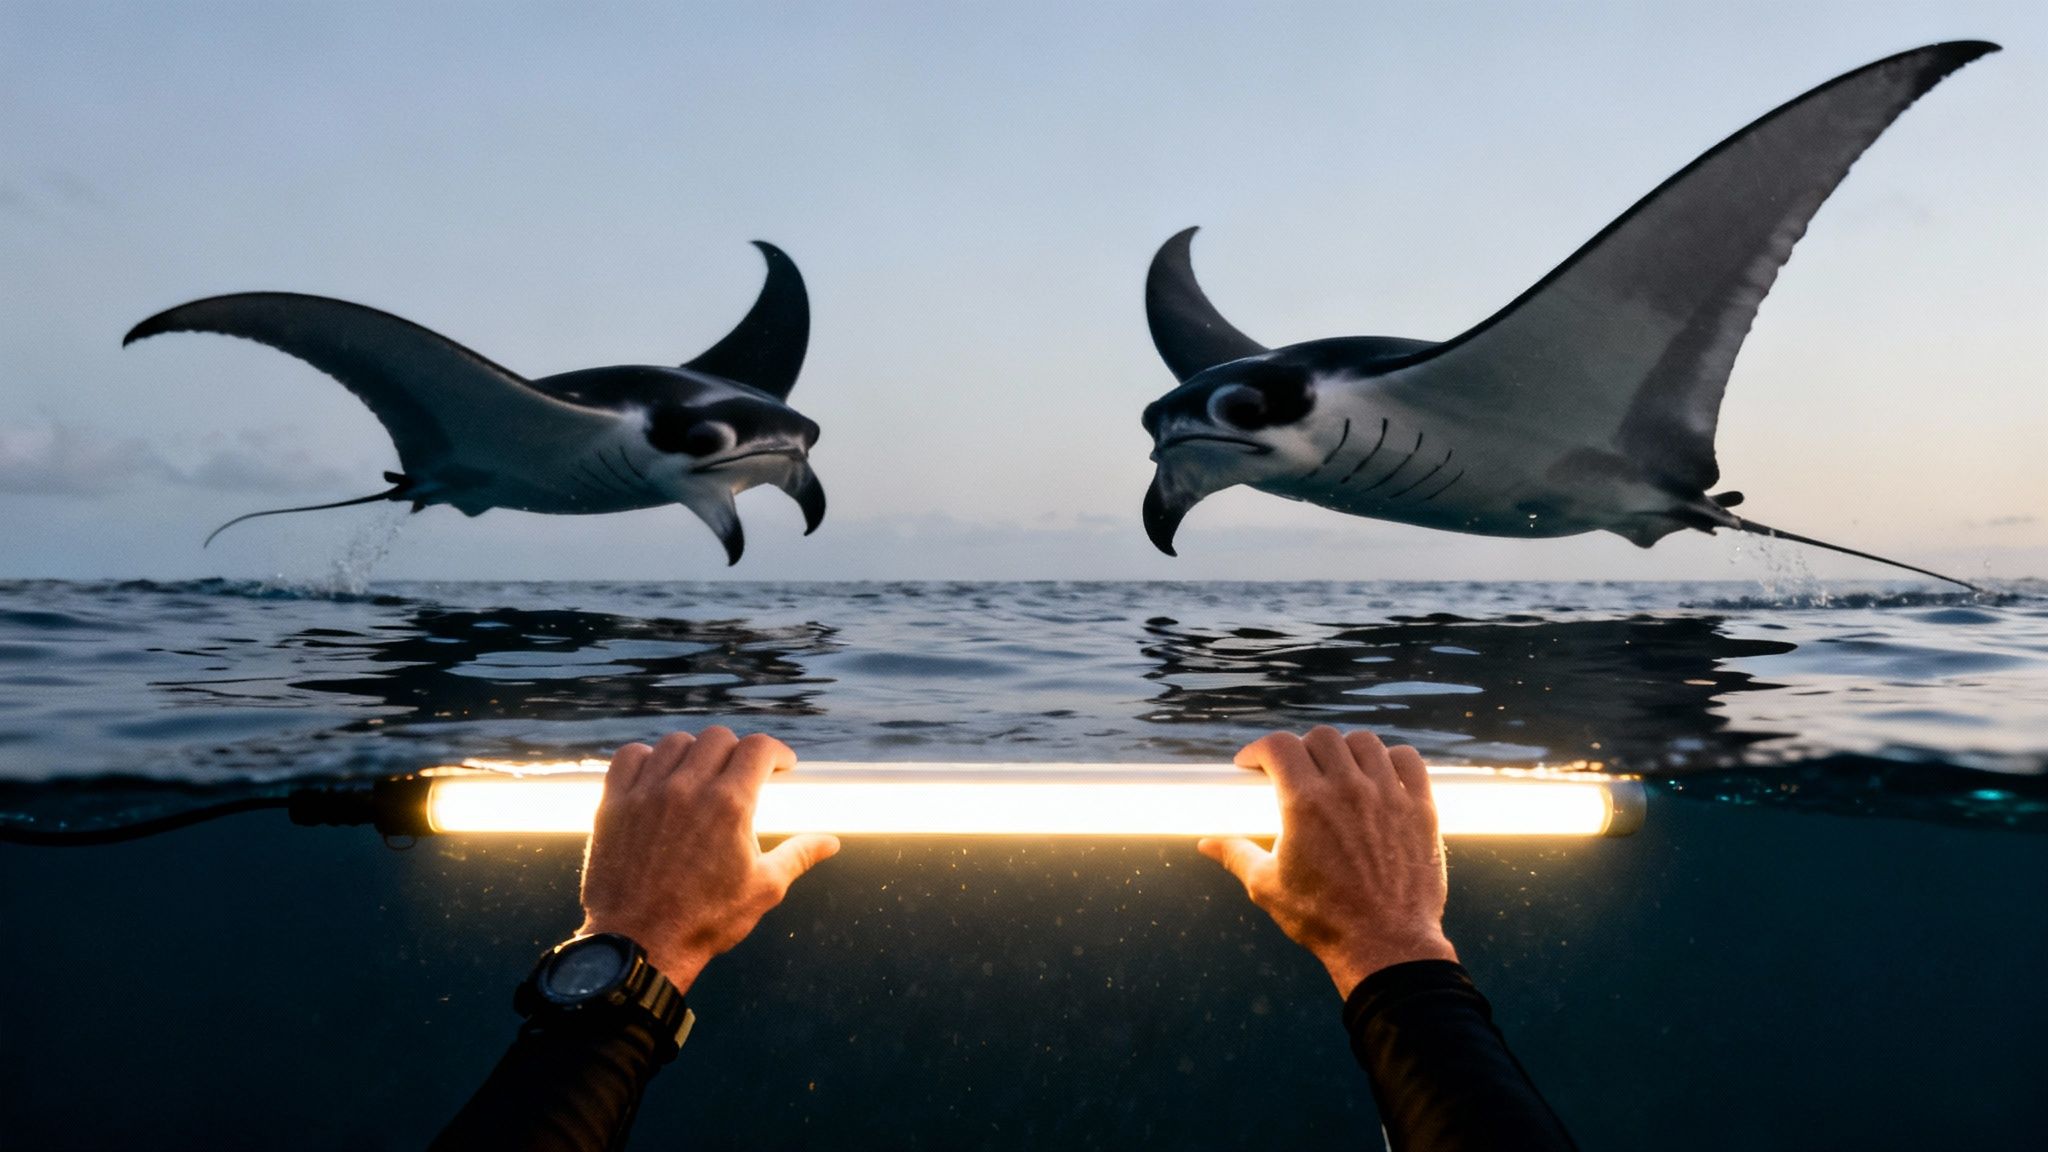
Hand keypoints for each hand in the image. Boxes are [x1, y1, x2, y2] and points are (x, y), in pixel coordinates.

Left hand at [577, 727, 840, 990]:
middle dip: (739, 750)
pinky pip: (630, 757)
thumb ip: (799, 855)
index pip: (759, 748)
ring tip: (702, 774)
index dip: (777, 752)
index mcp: (730, 805)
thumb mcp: (764, 889)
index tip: (782, 766)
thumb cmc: (706, 921)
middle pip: (719, 738)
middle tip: (743, 773)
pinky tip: (659, 775)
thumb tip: (830, 842)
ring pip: (676, 742)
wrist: (640, 944)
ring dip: (696, 752)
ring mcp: (647, 793)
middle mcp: (687, 789)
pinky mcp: (615, 805)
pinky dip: (648, 758)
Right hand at [1199, 727, 1456, 995]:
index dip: (1258, 749)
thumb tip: (1205, 844)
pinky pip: (1408, 760)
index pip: (1278, 745)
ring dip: (1344, 750)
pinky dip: (1391, 759)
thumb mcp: (1267, 887)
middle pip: (1321, 737)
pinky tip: (1379, 774)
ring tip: (1337, 770)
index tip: (1252, 764)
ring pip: (1364, 742)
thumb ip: (1236, 855)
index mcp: (1305, 803)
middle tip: (1294, 771)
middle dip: (1300, 748)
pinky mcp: (1421, 809)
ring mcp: (1389, 795)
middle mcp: (1348, 789)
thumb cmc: (1322, 919)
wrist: (1386, 945)